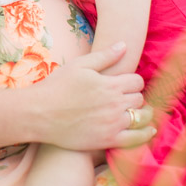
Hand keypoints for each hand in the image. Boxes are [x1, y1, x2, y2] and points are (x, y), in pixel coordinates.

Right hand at [28, 43, 155, 150]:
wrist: (38, 113)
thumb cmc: (56, 87)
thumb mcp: (79, 65)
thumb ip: (104, 56)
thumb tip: (124, 45)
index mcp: (110, 84)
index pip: (137, 81)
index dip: (132, 82)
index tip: (123, 85)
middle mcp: (115, 104)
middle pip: (140, 99)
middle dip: (134, 97)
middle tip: (124, 99)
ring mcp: (113, 124)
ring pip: (142, 118)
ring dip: (141, 114)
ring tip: (135, 113)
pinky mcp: (107, 140)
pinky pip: (136, 139)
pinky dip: (145, 134)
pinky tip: (147, 130)